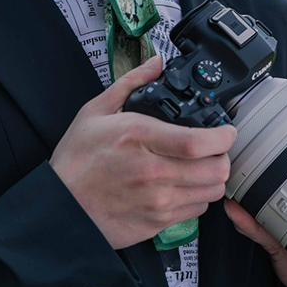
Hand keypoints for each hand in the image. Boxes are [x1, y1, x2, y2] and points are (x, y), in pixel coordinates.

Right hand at [50, 55, 237, 250]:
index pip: (198, 142)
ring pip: (212, 192)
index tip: (226, 130)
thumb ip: (131, 83)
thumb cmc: (75, 161)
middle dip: (223, 156)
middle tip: (215, 148)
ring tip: (201, 167)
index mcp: (139, 138)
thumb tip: (156, 64)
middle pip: (215, 169)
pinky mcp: (157, 222)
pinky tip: (182, 186)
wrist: (60, 206)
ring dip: (213, 177)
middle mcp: (152, 172)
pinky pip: (196, 210)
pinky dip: (197, 196)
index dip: (223, 136)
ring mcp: (157, 201)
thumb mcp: (95, 112)